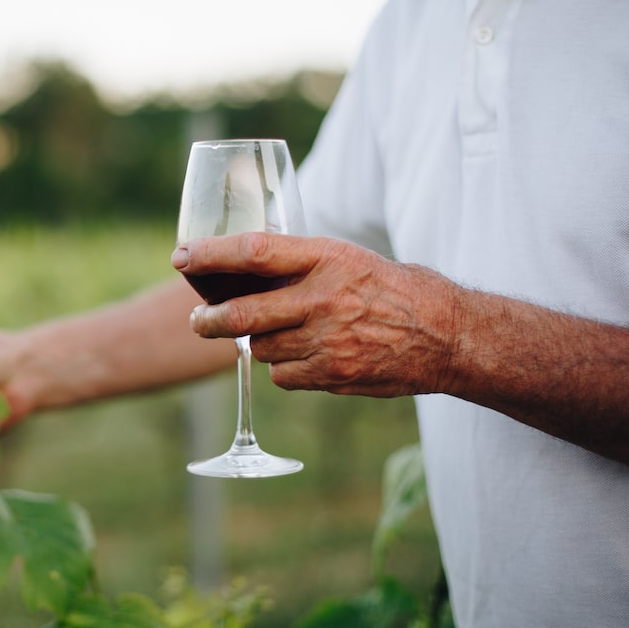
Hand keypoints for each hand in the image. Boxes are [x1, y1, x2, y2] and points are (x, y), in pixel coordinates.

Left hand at [172, 233, 459, 397]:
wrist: (445, 336)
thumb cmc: (390, 289)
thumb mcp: (347, 259)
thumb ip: (300, 264)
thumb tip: (241, 270)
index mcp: (327, 257)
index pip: (254, 251)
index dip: (211, 254)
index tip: (182, 256)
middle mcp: (323, 298)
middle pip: (244, 313)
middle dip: (210, 320)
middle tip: (197, 322)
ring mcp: (328, 340)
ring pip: (263, 348)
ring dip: (262, 343)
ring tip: (286, 334)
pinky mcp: (333, 375)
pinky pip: (284, 376)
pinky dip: (286, 369)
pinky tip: (309, 356)